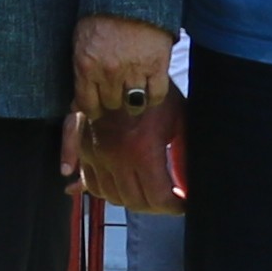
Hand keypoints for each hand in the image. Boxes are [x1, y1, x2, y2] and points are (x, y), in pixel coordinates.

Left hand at [72, 14, 173, 123]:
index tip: (97, 107)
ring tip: (132, 93)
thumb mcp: (81, 41)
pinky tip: (149, 91)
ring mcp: (134, 71)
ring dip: (132, 101)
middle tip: (116, 91)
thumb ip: (80, 72)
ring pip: (133, 104)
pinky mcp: (157, 66)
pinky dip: (153, 97)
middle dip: (112, 100)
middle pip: (111, 104)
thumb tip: (76, 103)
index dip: (93, 109)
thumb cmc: (102, 15)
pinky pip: (156, 96)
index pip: (87, 104)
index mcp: (86, 66)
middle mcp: (109, 72)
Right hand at [77, 90, 183, 215]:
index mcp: (142, 150)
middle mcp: (115, 157)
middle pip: (134, 202)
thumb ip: (184, 152)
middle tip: (169, 201)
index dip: (175, 206)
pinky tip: (112, 191)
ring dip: (130, 200)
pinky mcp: (82, 147)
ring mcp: (95, 154)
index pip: (159, 198)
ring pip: (110, 196)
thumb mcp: (179, 119)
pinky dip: (100, 191)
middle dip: (156, 207)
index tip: (184, 203)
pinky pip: (89, 181)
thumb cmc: (155, 91)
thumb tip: (189, 181)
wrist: (120, 64)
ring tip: (147, 194)